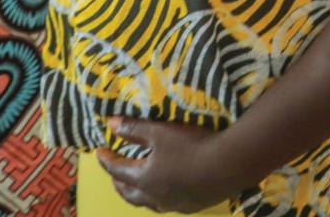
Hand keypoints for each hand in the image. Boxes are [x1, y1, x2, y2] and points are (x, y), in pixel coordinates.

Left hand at [98, 118, 247, 212]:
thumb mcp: (160, 131)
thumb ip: (134, 129)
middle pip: (129, 193)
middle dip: (119, 182)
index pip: (117, 170)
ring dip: (138, 194)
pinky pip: (169, 205)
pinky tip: (168, 193)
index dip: (106, 160)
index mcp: (144, 178)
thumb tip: (110, 124)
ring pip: (149, 203)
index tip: (99, 151)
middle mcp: (155, 196)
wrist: (230, 164)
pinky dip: (160, 198)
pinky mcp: (193, 206)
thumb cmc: (191, 145)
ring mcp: (175, 204)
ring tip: (137, 187)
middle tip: (115, 173)